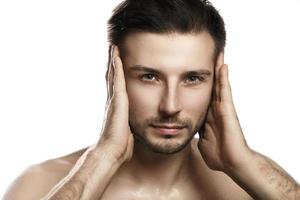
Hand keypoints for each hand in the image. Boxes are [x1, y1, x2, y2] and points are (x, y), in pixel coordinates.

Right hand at [97, 45, 133, 163]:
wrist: (111, 151)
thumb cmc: (119, 145)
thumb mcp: (127, 131)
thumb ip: (129, 125)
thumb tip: (133, 128)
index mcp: (117, 107)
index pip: (115, 86)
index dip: (115, 74)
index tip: (116, 62)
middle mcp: (113, 100)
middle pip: (111, 77)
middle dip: (112, 63)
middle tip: (112, 49)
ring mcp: (114, 99)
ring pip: (112, 75)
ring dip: (113, 61)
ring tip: (113, 48)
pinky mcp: (117, 100)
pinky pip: (117, 80)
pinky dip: (116, 67)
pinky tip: (117, 56)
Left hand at [197, 52, 251, 172]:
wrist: (232, 163)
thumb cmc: (219, 155)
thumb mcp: (201, 140)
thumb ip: (196, 132)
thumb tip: (186, 130)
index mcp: (207, 115)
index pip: (201, 94)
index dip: (197, 82)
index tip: (191, 70)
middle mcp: (215, 108)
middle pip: (211, 85)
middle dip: (209, 70)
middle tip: (205, 53)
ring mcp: (222, 108)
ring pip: (219, 84)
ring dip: (217, 68)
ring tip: (216, 52)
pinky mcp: (228, 110)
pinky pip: (225, 91)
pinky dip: (223, 78)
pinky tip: (222, 65)